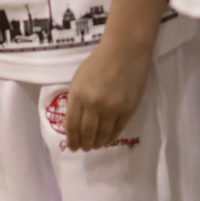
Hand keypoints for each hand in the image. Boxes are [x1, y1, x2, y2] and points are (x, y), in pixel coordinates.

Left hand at [63, 34, 149, 149]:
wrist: (125, 51)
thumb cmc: (99, 62)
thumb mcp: (79, 79)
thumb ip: (76, 100)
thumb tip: (75, 121)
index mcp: (78, 95)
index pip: (72, 124)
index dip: (71, 139)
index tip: (72, 146)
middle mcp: (93, 104)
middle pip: (87, 132)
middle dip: (84, 143)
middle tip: (84, 148)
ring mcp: (112, 108)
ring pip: (103, 134)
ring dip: (97, 143)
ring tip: (95, 146)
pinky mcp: (128, 110)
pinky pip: (117, 129)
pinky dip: (111, 137)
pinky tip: (107, 140)